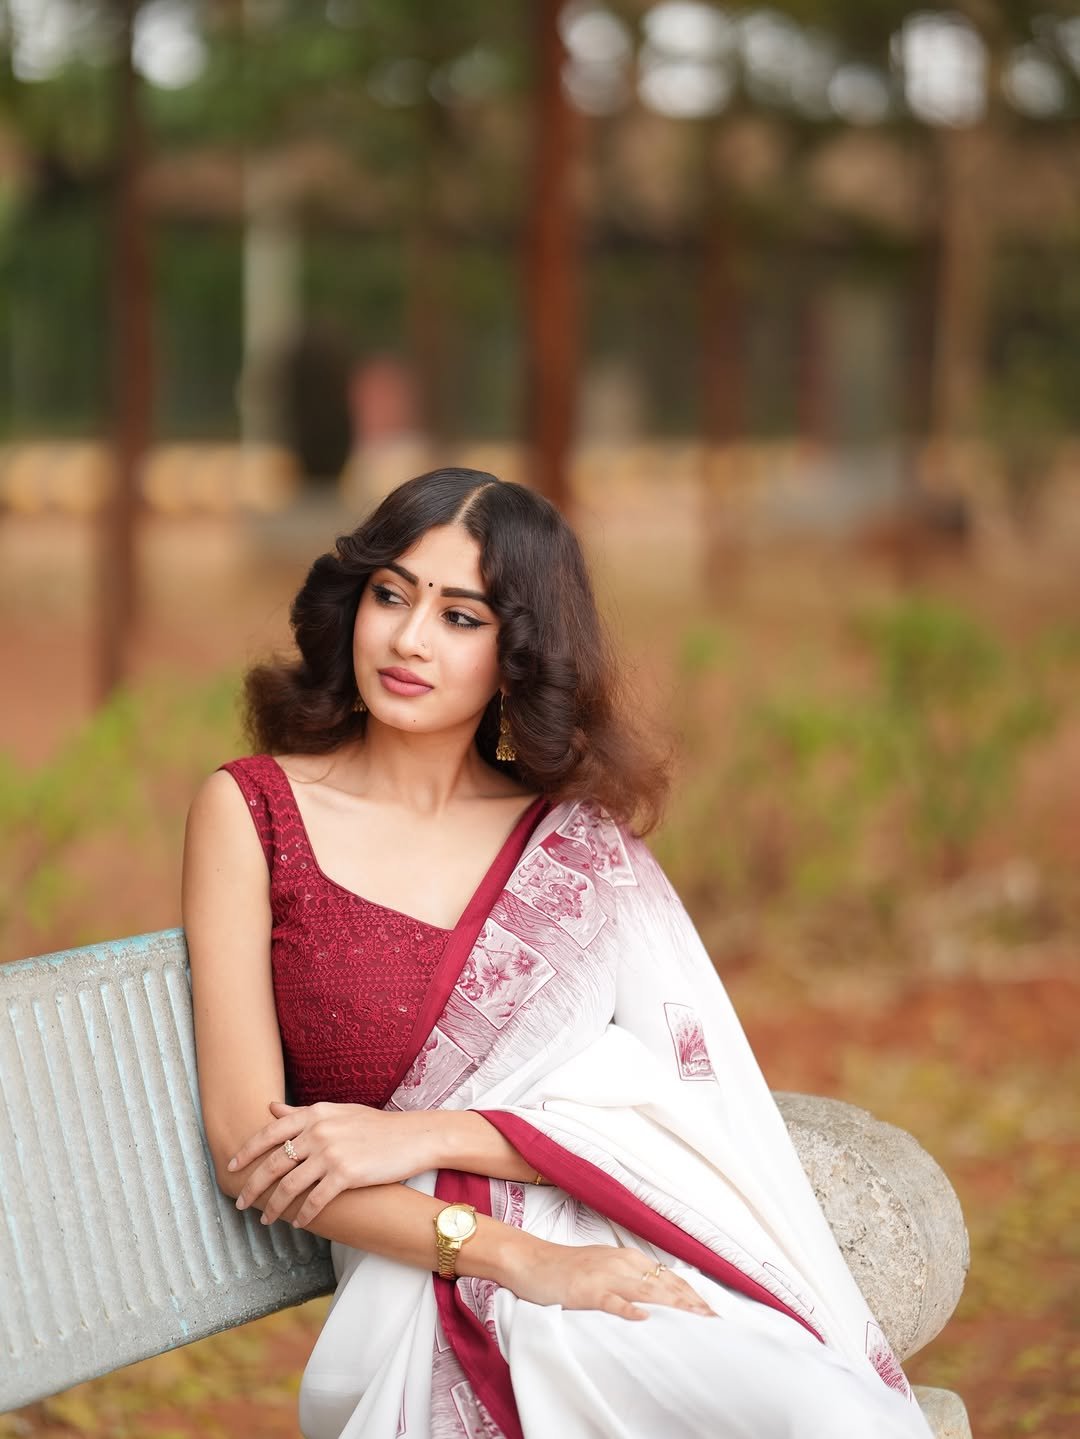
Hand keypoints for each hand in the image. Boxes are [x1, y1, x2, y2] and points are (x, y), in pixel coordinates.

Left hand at [229, 1100, 437, 1226]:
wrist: (413, 1137)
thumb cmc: (374, 1126)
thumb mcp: (337, 1112)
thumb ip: (302, 1112)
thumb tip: (270, 1108)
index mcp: (315, 1114)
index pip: (269, 1132)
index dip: (246, 1151)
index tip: (231, 1166)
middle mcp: (319, 1131)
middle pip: (274, 1163)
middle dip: (253, 1186)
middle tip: (241, 1202)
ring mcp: (332, 1153)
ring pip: (290, 1186)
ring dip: (274, 1207)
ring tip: (267, 1219)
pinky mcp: (346, 1175)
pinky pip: (315, 1200)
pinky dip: (304, 1214)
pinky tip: (299, 1222)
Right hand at [505, 1240, 717, 1321]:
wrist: (531, 1260)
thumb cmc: (568, 1268)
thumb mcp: (605, 1266)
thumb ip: (631, 1276)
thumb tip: (660, 1291)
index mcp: (627, 1258)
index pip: (668, 1276)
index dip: (692, 1293)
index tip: (714, 1310)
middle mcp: (620, 1263)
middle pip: (663, 1283)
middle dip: (691, 1301)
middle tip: (715, 1319)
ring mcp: (604, 1276)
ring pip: (645, 1290)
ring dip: (672, 1304)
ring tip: (694, 1317)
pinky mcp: (586, 1290)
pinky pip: (611, 1300)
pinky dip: (628, 1309)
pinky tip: (644, 1318)